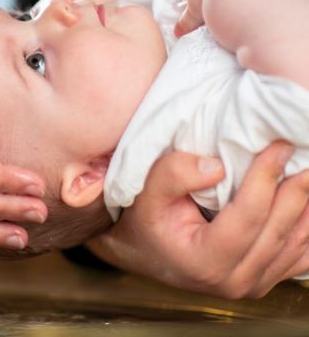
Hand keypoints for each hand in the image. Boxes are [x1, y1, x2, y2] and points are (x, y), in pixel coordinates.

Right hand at [88, 142, 308, 298]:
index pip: (247, 217)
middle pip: (277, 230)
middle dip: (295, 190)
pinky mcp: (263, 282)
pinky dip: (307, 227)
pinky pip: (299, 257)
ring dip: (306, 207)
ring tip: (307, 174)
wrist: (141, 252)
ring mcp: (252, 286)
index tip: (278, 147)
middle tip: (304, 155)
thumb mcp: (144, 191)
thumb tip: (217, 167)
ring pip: (295, 244)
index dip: (265, 179)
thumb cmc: (143, 220)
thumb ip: (173, 174)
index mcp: (204, 262)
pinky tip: (307, 203)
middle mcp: (233, 282)